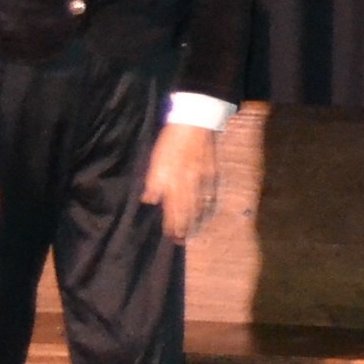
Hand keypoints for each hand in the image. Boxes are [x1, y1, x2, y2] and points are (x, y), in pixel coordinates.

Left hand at [142, 121, 222, 241]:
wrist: (195, 122)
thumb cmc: (171, 140)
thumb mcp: (156, 159)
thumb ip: (154, 180)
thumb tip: (149, 200)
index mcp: (174, 179)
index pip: (173, 207)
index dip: (172, 223)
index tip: (171, 236)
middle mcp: (189, 183)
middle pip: (187, 210)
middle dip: (184, 226)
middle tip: (182, 241)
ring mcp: (203, 179)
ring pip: (201, 205)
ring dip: (197, 220)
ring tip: (194, 232)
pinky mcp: (213, 173)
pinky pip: (212, 194)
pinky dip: (210, 206)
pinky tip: (208, 213)